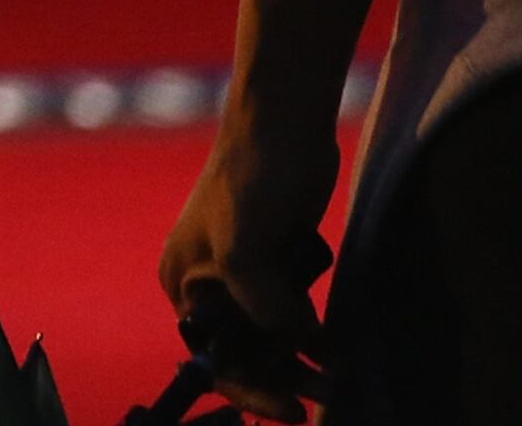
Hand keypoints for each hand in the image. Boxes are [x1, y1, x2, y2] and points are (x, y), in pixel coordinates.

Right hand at [155, 111, 338, 420]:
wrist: (285, 123)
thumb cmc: (252, 177)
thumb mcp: (245, 246)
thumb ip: (264, 304)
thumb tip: (297, 345)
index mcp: (184, 280)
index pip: (213, 355)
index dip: (251, 387)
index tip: (292, 410)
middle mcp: (210, 283)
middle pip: (244, 350)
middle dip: (281, 377)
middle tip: (327, 398)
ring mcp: (246, 273)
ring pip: (272, 335)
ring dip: (302, 361)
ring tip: (337, 379)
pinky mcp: (279, 261)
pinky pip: (293, 313)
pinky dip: (313, 334)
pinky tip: (335, 349)